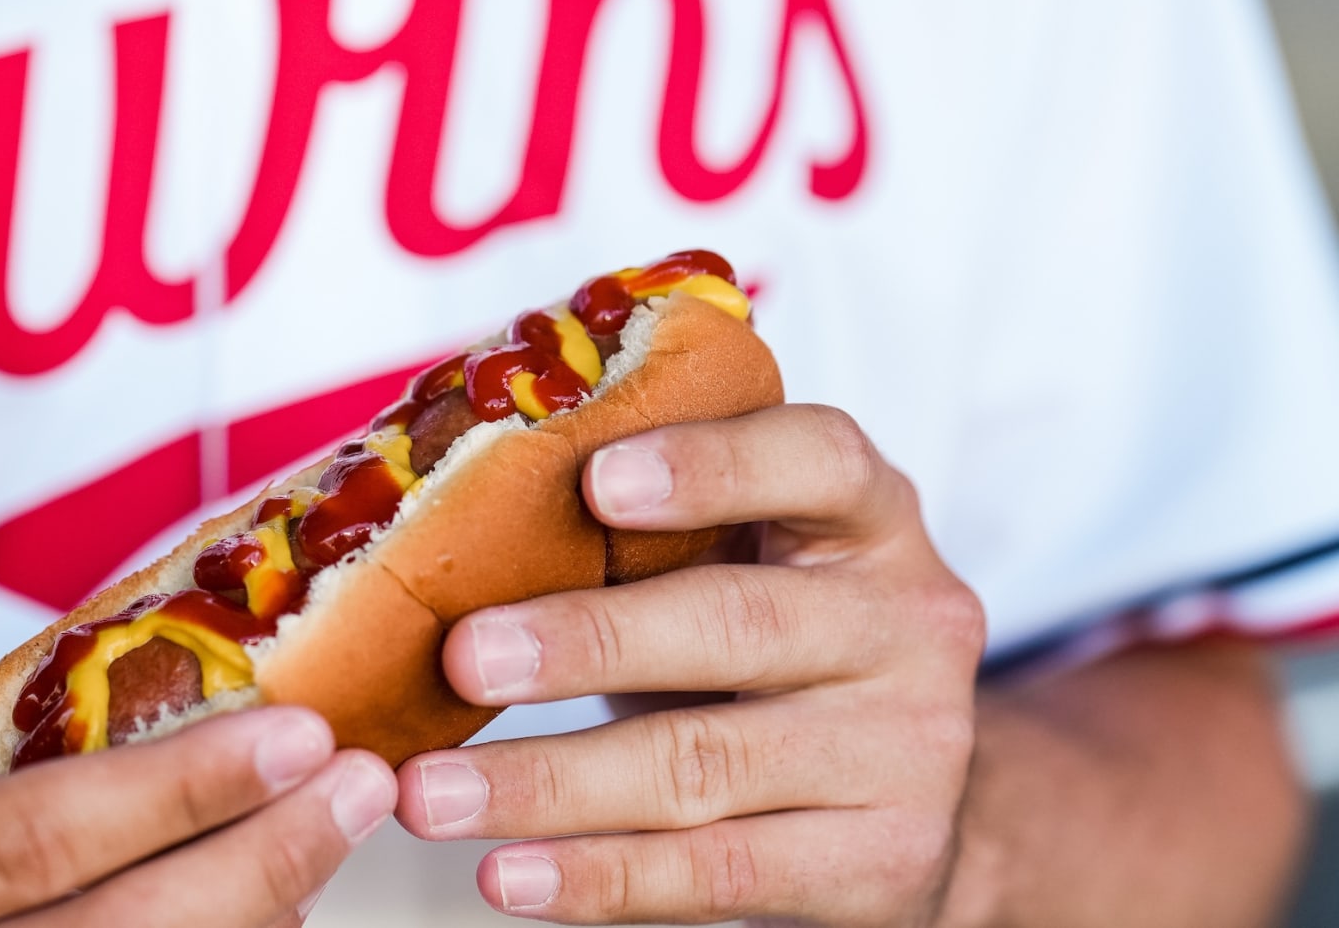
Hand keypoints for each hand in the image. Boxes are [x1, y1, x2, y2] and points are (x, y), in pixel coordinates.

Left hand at [394, 405, 985, 925]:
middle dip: (587, 642)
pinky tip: (508, 875)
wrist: (898, 795)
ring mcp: (904, 749)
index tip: (595, 481)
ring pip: (707, 764)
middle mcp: (906, 621)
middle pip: (739, 622)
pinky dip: (599, 878)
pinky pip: (718, 873)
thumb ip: (639, 529)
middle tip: (464, 658)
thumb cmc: (770, 642)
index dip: (710, 465)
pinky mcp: (880, 863)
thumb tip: (443, 527)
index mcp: (868, 514)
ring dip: (550, 783)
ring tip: (432, 793)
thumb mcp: (738, 557)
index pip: (816, 460)